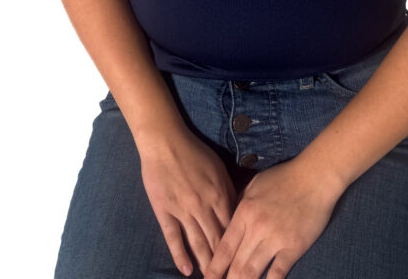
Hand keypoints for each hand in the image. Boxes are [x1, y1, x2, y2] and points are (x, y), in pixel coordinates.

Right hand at [139, 129, 238, 275]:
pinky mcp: (165, 211)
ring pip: (198, 243)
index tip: (243, 262)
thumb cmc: (194, 151)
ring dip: (206, 263)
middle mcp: (203, 206)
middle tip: (230, 277)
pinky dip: (180, 254)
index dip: (238, 247)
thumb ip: (229, 191)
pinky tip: (186, 270)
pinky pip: (173, 237)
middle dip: (224, 263)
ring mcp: (183, 210)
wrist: (165, 142)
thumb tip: (238, 212)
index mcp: (219, 195)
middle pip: (216, 240)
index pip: (232, 228)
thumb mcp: (218, 168)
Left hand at [203, 158, 339, 278]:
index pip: (224, 247)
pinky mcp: (294, 246)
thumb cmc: (283, 178)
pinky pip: (278, 272)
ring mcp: (276, 238)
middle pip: (236, 264)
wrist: (314, 176)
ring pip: (253, 271)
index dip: (213, 268)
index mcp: (244, 212)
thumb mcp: (254, 185)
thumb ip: (239, 204)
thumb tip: (227, 221)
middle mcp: (257, 228)